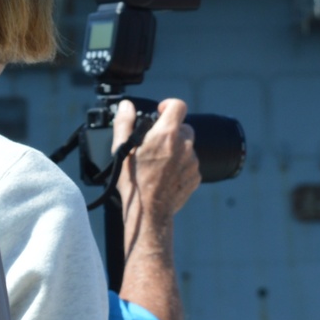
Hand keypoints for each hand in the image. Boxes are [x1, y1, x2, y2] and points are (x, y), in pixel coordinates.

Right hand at [112, 98, 201, 225]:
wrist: (149, 213)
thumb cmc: (133, 183)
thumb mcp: (122, 152)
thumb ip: (124, 124)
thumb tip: (126, 106)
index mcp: (167, 134)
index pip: (178, 105)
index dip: (169, 105)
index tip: (160, 112)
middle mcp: (184, 144)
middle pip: (183, 127)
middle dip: (171, 131)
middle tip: (156, 144)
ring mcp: (192, 161)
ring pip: (187, 146)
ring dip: (177, 150)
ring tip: (159, 164)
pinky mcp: (197, 176)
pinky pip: (191, 164)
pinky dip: (181, 166)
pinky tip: (167, 176)